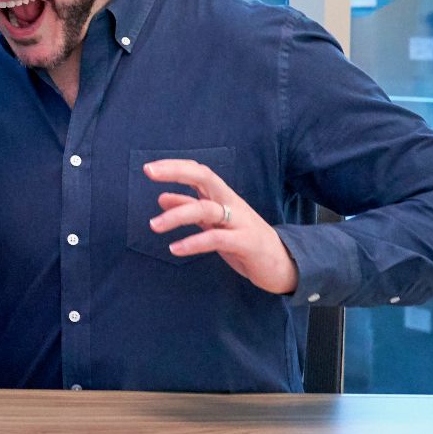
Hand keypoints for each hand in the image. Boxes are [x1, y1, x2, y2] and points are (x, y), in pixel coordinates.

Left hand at [144, 159, 299, 294]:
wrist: (283, 266)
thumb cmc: (244, 241)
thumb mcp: (214, 224)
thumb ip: (190, 209)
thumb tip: (162, 197)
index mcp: (223, 197)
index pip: (199, 173)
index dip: (175, 167)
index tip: (148, 168)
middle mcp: (231, 204)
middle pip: (205, 178)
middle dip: (176, 171)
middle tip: (149, 171)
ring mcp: (240, 223)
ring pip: (206, 209)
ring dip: (176, 215)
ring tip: (153, 225)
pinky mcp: (246, 244)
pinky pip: (216, 239)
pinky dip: (193, 243)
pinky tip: (175, 248)